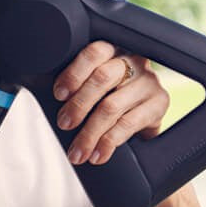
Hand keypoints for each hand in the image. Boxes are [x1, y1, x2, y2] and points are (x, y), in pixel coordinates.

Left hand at [52, 40, 167, 165]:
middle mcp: (134, 61)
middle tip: (64, 124)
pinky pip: (129, 123)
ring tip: (78, 152)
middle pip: (103, 78)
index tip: (58, 95)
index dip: (74, 73)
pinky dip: (108, 142)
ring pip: (112, 106)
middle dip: (78, 104)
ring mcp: (149, 82)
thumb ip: (77, 87)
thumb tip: (45, 98)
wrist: (144, 123)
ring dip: (90, 133)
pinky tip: (98, 155)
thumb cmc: (110, 101)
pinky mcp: (160, 103)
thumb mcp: (94, 89)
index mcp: (113, 51)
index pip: (94, 52)